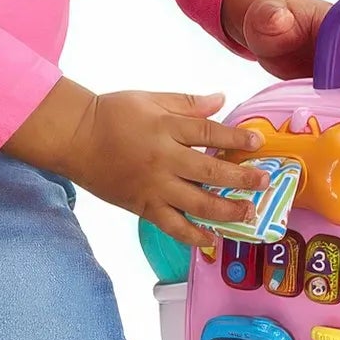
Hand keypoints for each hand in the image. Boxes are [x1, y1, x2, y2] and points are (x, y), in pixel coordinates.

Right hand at [5, 79, 269, 245]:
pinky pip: (172, 225)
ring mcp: (154, 186)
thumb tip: (221, 100)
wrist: (75, 137)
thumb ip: (187, 103)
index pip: (208, 133)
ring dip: (226, 210)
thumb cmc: (113, 113)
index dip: (235, 139)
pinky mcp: (143, 206)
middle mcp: (163, 159)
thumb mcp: (150, 99)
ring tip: (248, 214)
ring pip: (196, 203)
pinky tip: (212, 240)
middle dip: (241, 178)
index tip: (257, 143)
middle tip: (265, 183)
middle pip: (209, 171)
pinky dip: (193, 235)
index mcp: (166, 128)